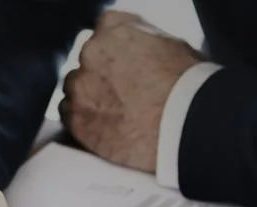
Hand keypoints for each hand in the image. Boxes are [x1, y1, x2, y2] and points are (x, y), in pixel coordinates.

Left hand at [59, 10, 201, 172]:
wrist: (184, 124)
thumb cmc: (187, 87)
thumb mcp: (171, 46)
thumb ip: (144, 45)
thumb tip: (142, 55)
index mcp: (115, 28)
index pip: (104, 31)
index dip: (116, 53)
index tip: (125, 67)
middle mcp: (91, 53)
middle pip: (87, 62)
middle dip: (102, 76)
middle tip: (124, 95)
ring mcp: (81, 87)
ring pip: (75, 90)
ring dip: (90, 99)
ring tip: (115, 114)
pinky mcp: (77, 121)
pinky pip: (69, 117)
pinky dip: (83, 122)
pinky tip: (103, 128)